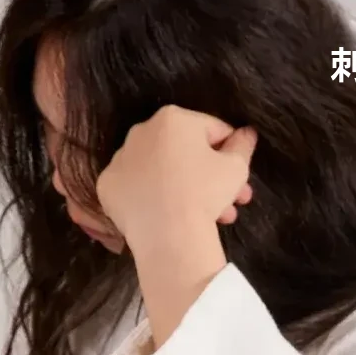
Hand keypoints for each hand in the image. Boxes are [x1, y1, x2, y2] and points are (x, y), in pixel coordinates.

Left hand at [95, 106, 257, 347]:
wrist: (169, 235)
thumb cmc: (205, 194)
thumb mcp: (236, 168)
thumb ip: (243, 145)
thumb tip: (247, 132)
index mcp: (173, 119)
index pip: (211, 129)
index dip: (230, 152)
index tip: (240, 174)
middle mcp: (141, 131)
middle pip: (184, 151)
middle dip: (210, 175)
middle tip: (232, 200)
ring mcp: (120, 159)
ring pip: (161, 171)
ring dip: (186, 188)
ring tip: (210, 216)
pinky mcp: (108, 186)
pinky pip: (137, 189)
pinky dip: (152, 199)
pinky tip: (170, 216)